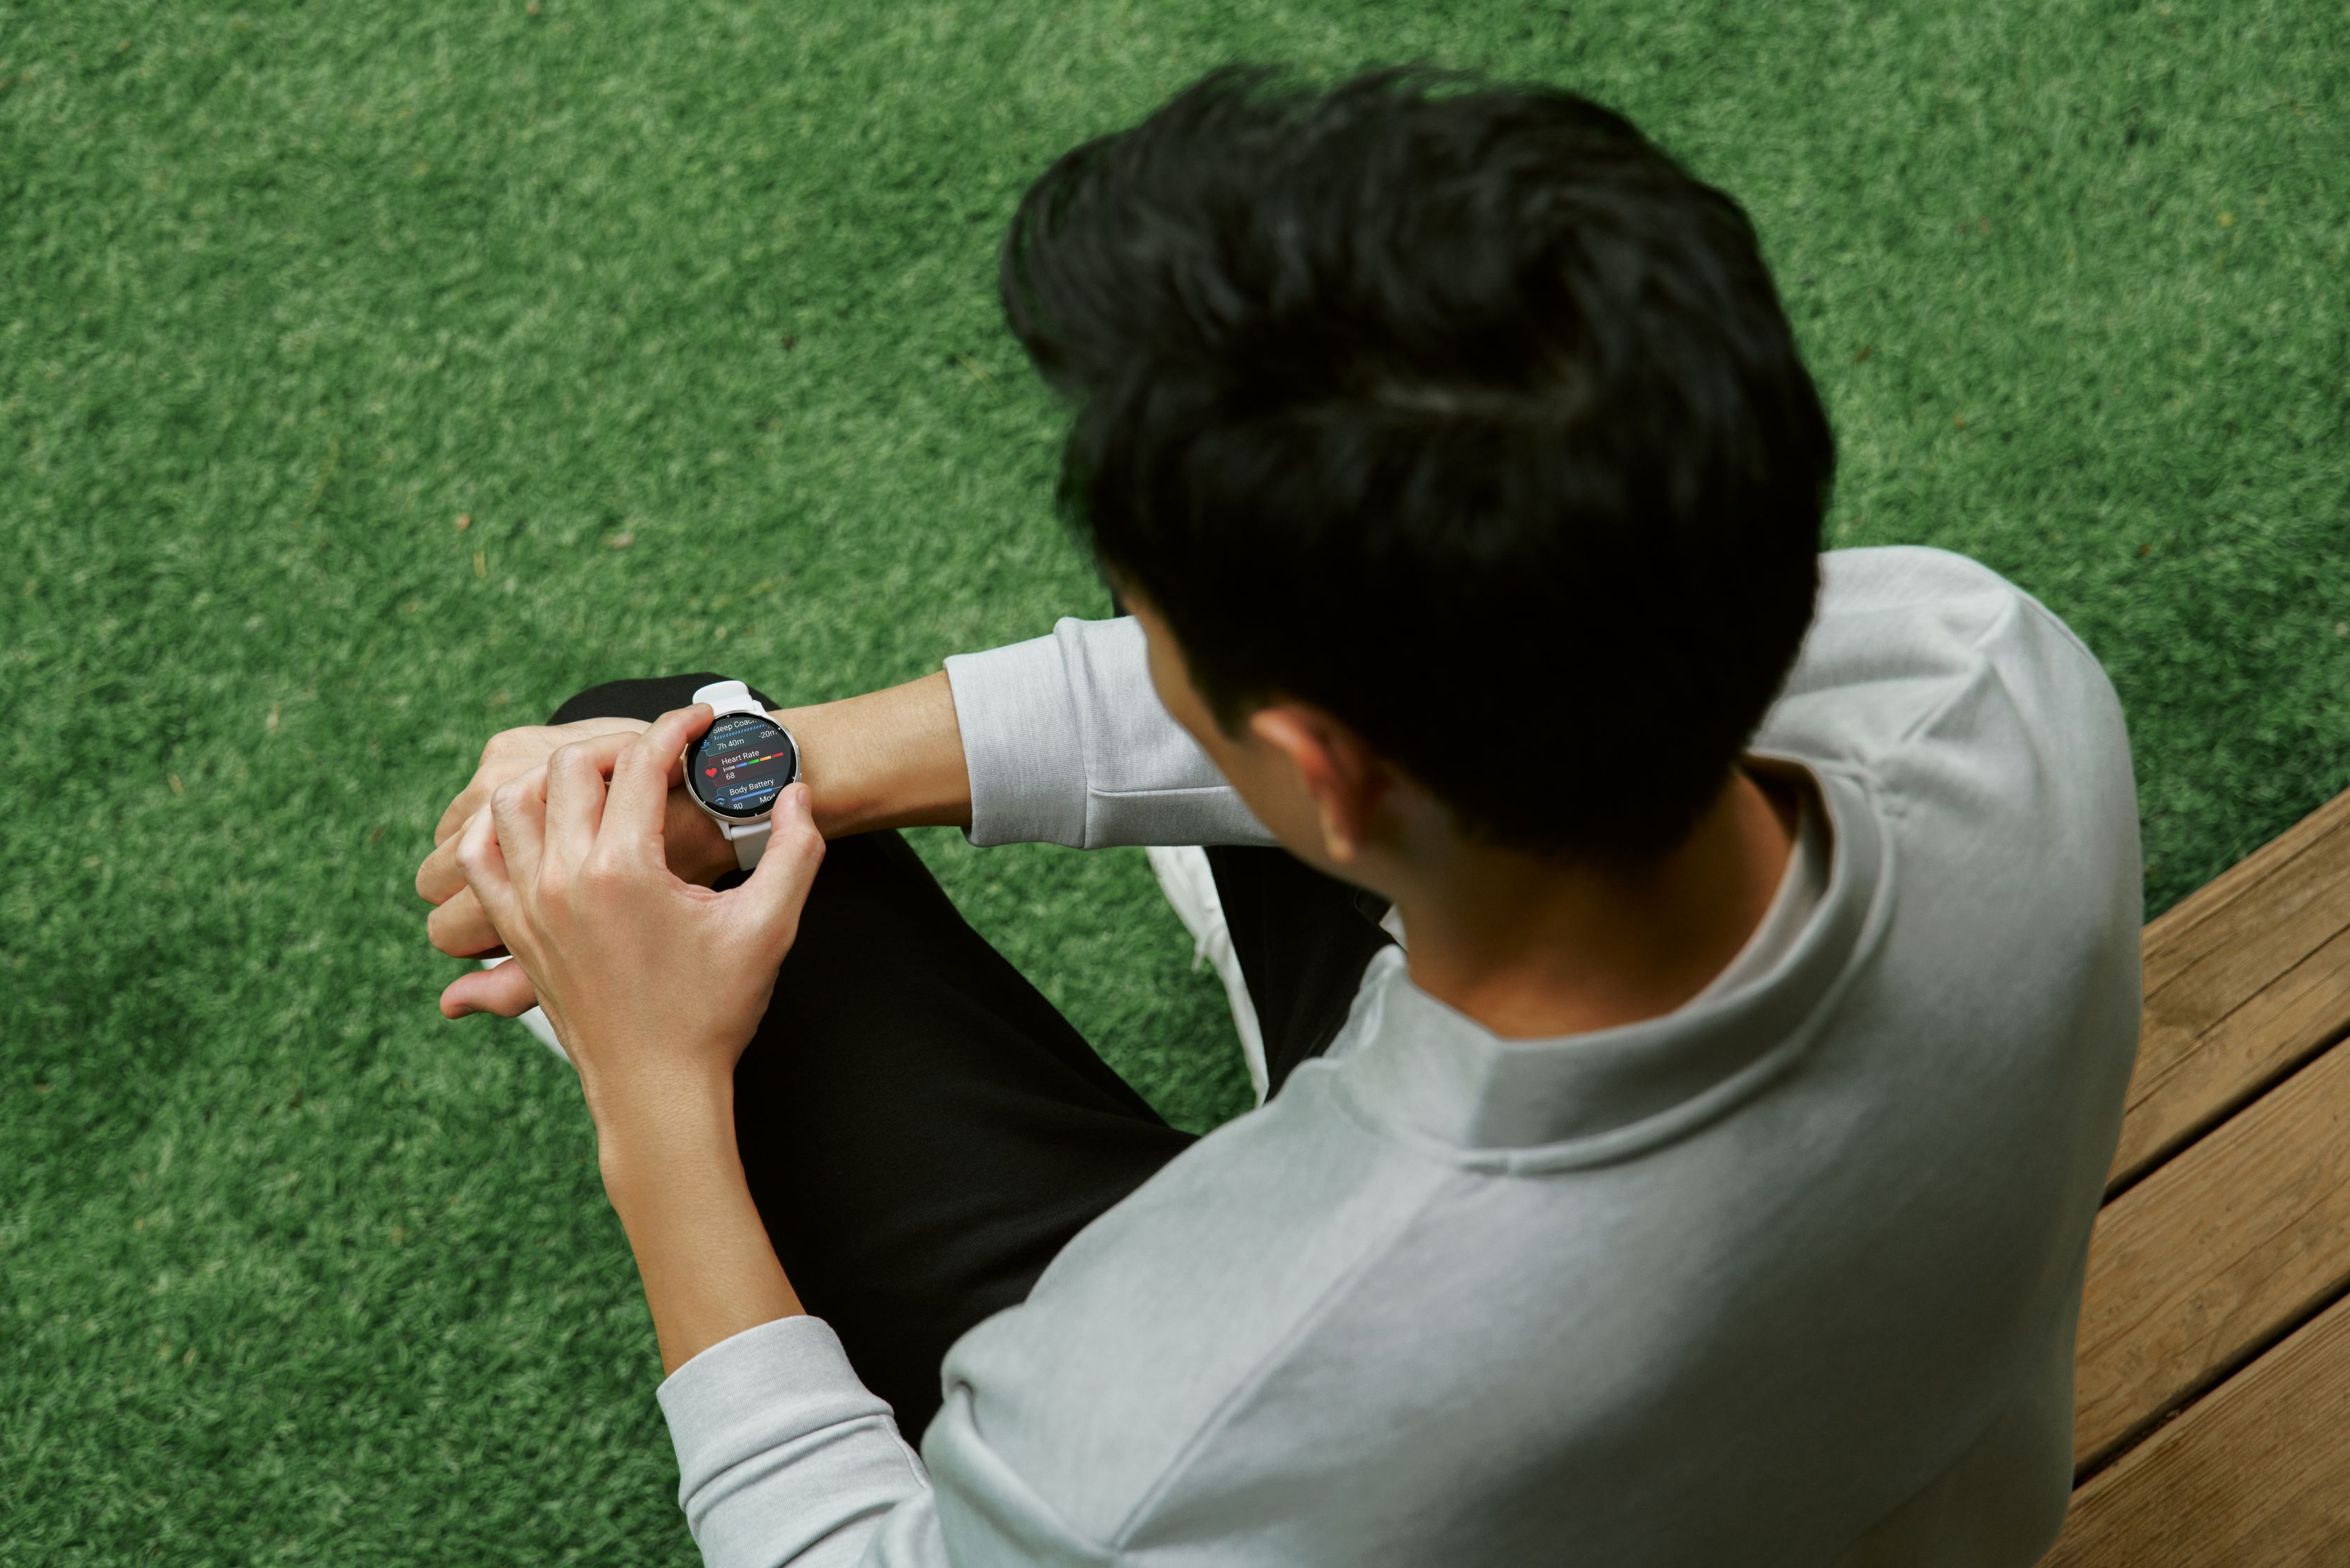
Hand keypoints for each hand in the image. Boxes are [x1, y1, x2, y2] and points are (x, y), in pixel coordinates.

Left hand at [447, 706, 825, 1120]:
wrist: (657, 1090)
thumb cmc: (713, 1011)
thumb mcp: (770, 926)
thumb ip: (794, 851)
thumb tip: (799, 795)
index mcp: (624, 870)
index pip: (639, 763)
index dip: (675, 728)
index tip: (699, 721)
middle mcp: (564, 879)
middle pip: (569, 768)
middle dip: (616, 746)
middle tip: (655, 755)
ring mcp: (528, 906)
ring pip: (511, 801)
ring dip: (554, 779)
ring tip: (599, 785)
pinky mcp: (514, 931)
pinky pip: (479, 856)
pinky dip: (498, 827)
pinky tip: (538, 826)